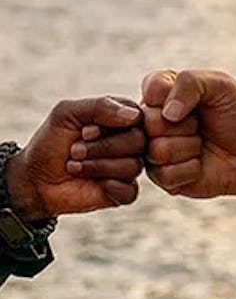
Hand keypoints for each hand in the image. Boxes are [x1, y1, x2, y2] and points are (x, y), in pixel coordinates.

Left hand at [7, 97, 144, 219]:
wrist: (34, 179)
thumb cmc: (51, 142)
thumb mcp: (67, 113)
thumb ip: (100, 106)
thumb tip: (133, 117)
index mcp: (120, 120)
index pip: (137, 117)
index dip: (113, 125)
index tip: (85, 131)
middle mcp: (128, 142)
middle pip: (139, 141)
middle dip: (102, 147)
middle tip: (74, 150)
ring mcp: (127, 167)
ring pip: (133, 166)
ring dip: (98, 166)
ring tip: (75, 166)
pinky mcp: (123, 192)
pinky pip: (130, 190)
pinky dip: (110, 187)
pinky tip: (94, 184)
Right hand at [141, 69, 235, 198]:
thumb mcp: (222, 85)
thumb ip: (190, 83)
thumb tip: (167, 112)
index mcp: (162, 92)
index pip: (152, 87)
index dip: (177, 98)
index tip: (200, 102)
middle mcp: (152, 120)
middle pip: (151, 123)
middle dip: (186, 125)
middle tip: (201, 125)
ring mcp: (154, 149)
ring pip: (156, 150)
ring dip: (189, 148)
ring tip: (201, 144)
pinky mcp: (162, 177)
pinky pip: (165, 174)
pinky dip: (190, 169)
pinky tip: (200, 164)